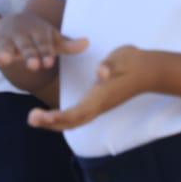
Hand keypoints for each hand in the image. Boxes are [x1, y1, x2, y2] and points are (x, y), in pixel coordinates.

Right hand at [0, 10, 88, 71]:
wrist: (14, 20)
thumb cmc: (38, 35)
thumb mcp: (52, 39)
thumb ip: (68, 45)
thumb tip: (87, 43)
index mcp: (39, 32)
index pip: (43, 43)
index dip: (46, 52)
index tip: (49, 62)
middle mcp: (23, 34)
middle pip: (26, 46)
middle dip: (29, 55)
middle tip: (34, 65)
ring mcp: (7, 38)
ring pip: (6, 46)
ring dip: (6, 52)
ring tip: (6, 60)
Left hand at [29, 44, 156, 130]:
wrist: (149, 71)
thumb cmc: (132, 62)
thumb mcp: (121, 58)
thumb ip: (110, 65)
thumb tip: (101, 72)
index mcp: (100, 97)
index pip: (76, 113)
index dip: (57, 117)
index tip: (40, 115)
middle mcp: (98, 106)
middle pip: (72, 122)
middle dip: (50, 123)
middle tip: (30, 118)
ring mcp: (99, 106)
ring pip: (74, 121)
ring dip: (54, 123)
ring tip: (34, 119)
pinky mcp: (98, 103)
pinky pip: (78, 116)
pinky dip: (62, 119)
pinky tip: (50, 117)